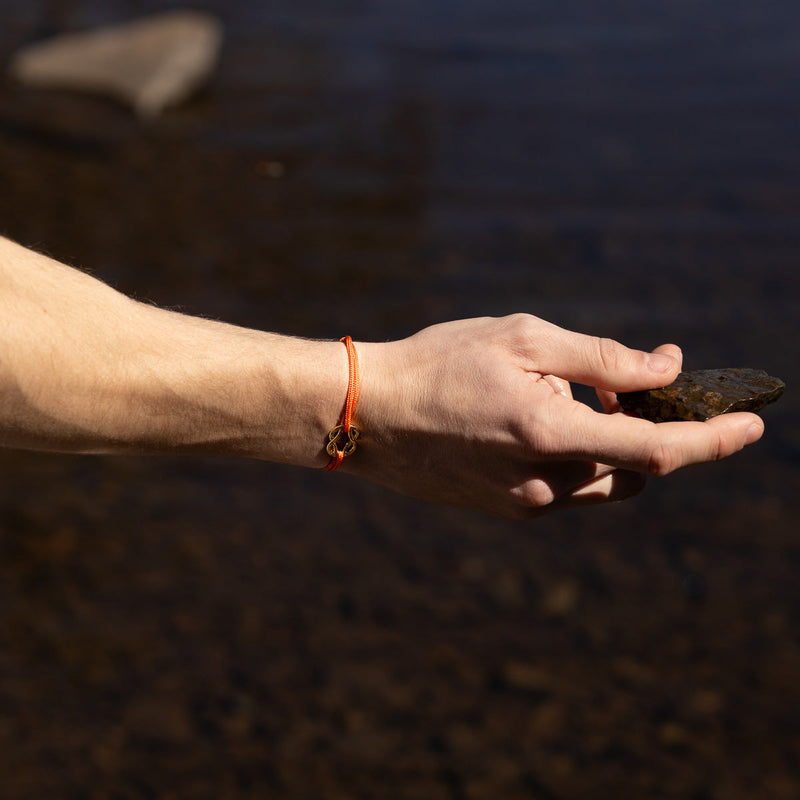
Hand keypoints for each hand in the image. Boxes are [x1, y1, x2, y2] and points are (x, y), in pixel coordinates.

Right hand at [349, 315, 763, 518]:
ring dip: (607, 445)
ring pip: (599, 482)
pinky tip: (537, 422)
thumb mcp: (524, 338)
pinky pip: (563, 489)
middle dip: (648, 432)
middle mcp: (543, 484)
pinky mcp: (504, 510)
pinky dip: (574, 457)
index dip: (713, 440)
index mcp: (551, 436)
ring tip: (569, 400)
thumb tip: (666, 367)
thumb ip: (603, 359)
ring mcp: (523, 504)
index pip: (658, 449)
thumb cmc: (442, 362)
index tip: (753, 427)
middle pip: (634, 469)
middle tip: (625, 390)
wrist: (369, 412)